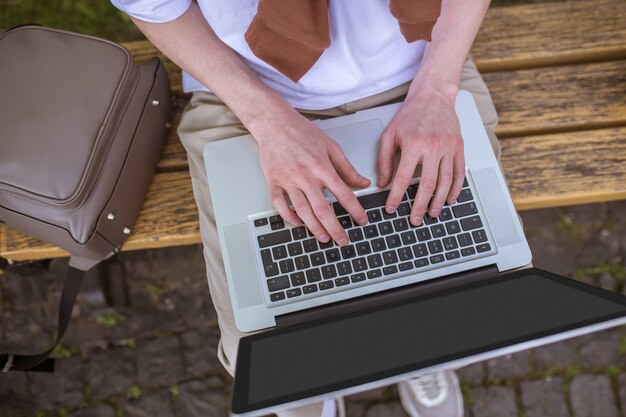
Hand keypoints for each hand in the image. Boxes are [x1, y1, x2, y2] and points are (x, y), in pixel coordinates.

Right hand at [257, 112, 369, 244]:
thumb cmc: (302, 132)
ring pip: (302, 211)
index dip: (355, 210)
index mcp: (322, 167)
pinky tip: (298, 223)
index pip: (343, 194)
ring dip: (314, 228)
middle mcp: (305, 176)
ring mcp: (288, 181)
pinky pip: (280, 205)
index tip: (362, 220)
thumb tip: (362, 182)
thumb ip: (347, 168)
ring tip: (324, 238)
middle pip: (323, 209)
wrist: (274, 123)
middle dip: (335, 228)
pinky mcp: (274, 182)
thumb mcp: (330, 146)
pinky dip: (288, 217)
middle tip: (343, 240)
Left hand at [377, 85, 464, 225]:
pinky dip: (456, 188)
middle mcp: (433, 148)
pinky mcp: (459, 147)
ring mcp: (449, 148)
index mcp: (413, 145)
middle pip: (427, 185)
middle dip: (420, 206)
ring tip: (433, 213)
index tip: (392, 208)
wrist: (433, 96)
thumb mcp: (390, 135)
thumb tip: (382, 182)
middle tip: (415, 219)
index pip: (403, 178)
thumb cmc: (410, 114)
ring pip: (445, 181)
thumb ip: (384, 160)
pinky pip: (459, 172)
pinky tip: (450, 199)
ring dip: (439, 201)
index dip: (396, 197)